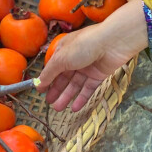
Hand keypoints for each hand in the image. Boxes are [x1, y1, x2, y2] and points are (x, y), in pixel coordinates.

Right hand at [37, 0, 151, 111]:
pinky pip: (88, 88)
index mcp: (63, 50)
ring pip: (75, 85)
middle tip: (49, 103)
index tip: (40, 91)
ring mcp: (87, 67)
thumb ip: (49, 73)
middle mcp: (74, 58)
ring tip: (58, 109)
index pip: (52, 67)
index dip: (46, 79)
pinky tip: (74, 108)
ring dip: (66, 97)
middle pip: (63, 77)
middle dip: (56, 90)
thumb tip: (38, 83)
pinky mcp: (99, 75)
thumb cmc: (83, 45)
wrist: (113, 42)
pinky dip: (81, 98)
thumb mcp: (61, 58)